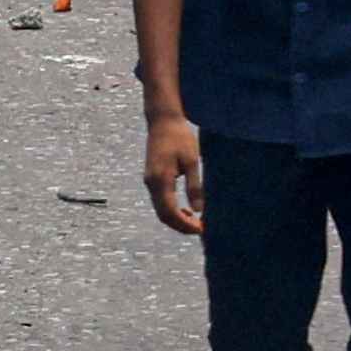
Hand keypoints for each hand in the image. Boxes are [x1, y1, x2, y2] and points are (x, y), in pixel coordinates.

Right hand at [142, 112, 205, 235]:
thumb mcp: (192, 161)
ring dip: (176, 220)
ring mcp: (149, 181)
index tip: (201, 229)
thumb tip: (198, 210)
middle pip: (163, 215)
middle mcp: (151, 183)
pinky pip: (160, 201)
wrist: (162, 121)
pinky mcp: (152, 178)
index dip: (185, 225)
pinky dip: (172, 211)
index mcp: (161, 180)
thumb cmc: (180, 137)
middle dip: (180, 226)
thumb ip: (194, 186)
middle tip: (200, 230)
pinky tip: (187, 211)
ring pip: (160, 210)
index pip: (170, 212)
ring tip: (196, 223)